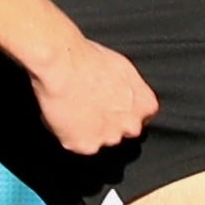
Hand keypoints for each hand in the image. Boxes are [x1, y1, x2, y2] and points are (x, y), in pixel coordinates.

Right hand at [28, 35, 159, 157]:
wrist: (62, 64)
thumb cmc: (88, 58)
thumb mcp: (122, 68)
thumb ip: (128, 89)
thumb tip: (118, 94)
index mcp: (145, 105)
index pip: (140, 116)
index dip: (122, 110)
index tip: (109, 104)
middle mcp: (131, 125)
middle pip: (121, 130)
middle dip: (108, 123)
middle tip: (89, 106)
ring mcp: (109, 138)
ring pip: (98, 139)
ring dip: (88, 129)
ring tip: (71, 107)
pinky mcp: (85, 145)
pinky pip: (75, 143)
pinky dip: (67, 133)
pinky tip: (60, 114)